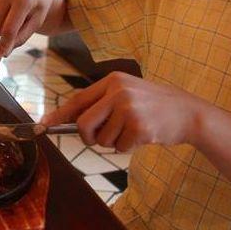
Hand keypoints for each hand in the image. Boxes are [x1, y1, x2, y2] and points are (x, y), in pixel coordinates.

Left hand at [41, 72, 207, 151]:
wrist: (187, 112)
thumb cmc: (152, 106)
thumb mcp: (126, 94)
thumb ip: (101, 104)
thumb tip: (69, 121)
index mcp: (111, 81)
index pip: (77, 100)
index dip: (58, 115)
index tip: (43, 125)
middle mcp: (118, 91)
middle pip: (83, 124)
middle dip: (88, 137)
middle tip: (101, 139)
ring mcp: (129, 108)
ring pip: (103, 139)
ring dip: (114, 142)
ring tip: (131, 131)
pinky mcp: (139, 126)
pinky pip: (120, 147)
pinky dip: (128, 148)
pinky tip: (143, 136)